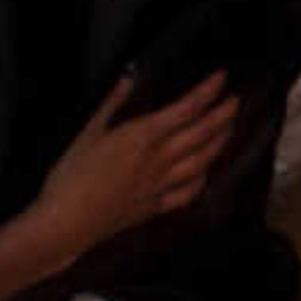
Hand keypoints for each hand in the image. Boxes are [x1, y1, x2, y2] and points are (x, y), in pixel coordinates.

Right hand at [28, 69, 237, 268]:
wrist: (65, 223)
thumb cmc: (70, 177)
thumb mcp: (87, 133)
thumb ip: (112, 104)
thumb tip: (130, 77)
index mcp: (142, 137)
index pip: (187, 108)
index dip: (208, 91)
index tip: (221, 78)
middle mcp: (159, 159)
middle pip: (203, 133)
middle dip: (224, 114)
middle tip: (236, 100)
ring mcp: (160, 184)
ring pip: (202, 161)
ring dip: (220, 142)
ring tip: (229, 129)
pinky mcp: (155, 206)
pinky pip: (188, 192)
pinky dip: (202, 179)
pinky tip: (206, 172)